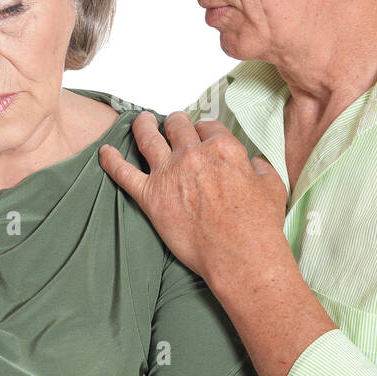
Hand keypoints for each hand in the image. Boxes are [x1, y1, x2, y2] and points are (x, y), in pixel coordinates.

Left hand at [97, 112, 287, 287]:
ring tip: (141, 121)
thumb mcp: (272, 187)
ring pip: (148, 138)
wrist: (240, 254)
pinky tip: (104, 152)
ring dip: (143, 125)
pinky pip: (123, 173)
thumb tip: (254, 162)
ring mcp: (169, 173)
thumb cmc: (258, 225)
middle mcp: (193, 154)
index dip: (205, 131)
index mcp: (223, 148)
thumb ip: (260, 168)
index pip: (209, 127)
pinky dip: (111, 161)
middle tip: (173, 123)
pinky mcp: (151, 197)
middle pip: (177, 126)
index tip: (203, 136)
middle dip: (175, 122)